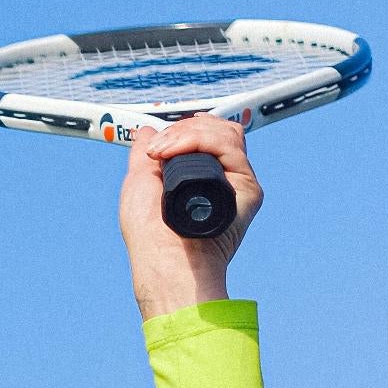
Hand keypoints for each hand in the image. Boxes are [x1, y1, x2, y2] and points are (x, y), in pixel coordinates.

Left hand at [117, 114, 261, 319]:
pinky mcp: (248, 189)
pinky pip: (231, 147)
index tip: (156, 144)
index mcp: (202, 178)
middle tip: (157, 148)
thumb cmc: (149, 235)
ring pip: (227, 133)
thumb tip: (148, 131)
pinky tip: (174, 153)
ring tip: (163, 152)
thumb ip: (146, 155)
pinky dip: (200, 140)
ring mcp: (237, 182)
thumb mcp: (139, 184)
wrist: (163, 259)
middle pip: (219, 130)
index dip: (184, 130)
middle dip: (183, 128)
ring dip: (189, 133)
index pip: (206, 137)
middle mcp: (223, 179)